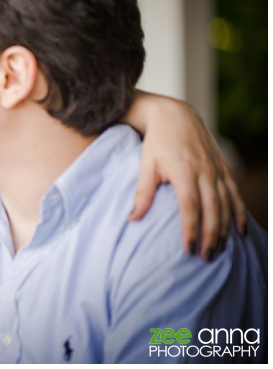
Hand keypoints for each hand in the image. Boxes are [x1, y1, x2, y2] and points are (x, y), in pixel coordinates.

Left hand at [127, 94, 245, 259]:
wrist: (174, 116)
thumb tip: (132, 219)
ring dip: (225, 229)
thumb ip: (142, 193)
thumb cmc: (156, 143)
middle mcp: (205, 171)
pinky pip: (235, 194)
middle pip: (213, 210)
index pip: (190, 207)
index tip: (188, 250)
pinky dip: (239, 213)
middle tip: (206, 258)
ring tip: (220, 250)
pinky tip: (240, 231)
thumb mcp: (145, 165)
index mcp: (184, 171)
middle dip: (211, 236)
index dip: (191, 230)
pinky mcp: (223, 168)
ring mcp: (217, 170)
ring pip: (226, 204)